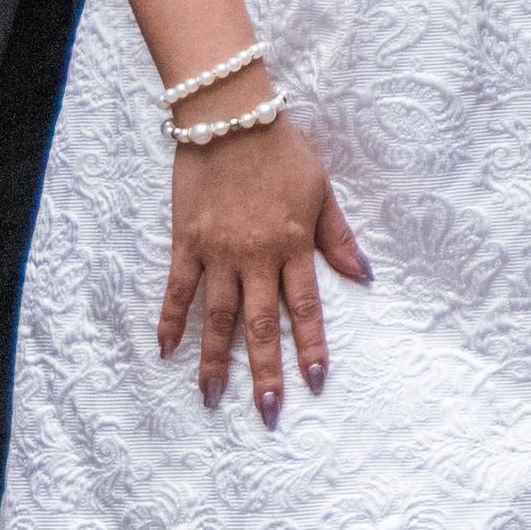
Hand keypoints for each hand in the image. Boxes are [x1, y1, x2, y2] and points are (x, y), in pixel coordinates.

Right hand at [160, 94, 369, 424]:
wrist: (230, 116)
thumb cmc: (282, 150)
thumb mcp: (322, 190)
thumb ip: (338, 237)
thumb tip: (365, 276)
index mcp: (292, 244)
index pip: (305, 308)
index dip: (310, 347)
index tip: (314, 382)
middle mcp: (254, 256)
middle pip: (259, 325)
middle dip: (265, 372)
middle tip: (267, 412)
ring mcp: (217, 252)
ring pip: (217, 318)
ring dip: (215, 361)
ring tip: (212, 398)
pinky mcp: (186, 242)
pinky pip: (177, 289)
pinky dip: (170, 320)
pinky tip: (165, 351)